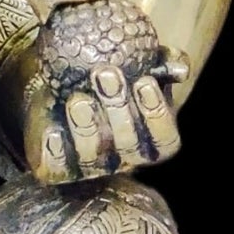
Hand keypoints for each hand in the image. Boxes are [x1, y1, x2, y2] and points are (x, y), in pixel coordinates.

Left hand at [11, 0, 184, 182]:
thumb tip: (181, 68)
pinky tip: (52, 130)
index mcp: (153, 142)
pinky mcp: (58, 170)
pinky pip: (58, 166)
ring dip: (87, 127)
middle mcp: (124, 159)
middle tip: (105, 73)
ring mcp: (91, 168)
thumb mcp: (138, 64)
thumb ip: (163, 64)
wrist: (57, 87)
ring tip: (78, 98)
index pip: (164, 138)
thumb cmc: (110, 74)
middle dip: (118, 108)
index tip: (144, 81)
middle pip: (128, 144)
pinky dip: (55, 150)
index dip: (156, 113)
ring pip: (93, 155)